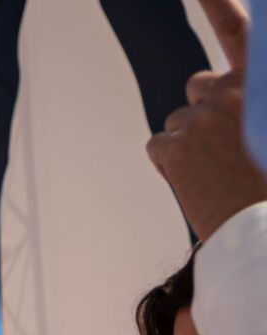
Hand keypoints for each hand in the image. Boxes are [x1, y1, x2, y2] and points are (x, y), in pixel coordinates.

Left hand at [147, 0, 266, 239]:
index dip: (217, 4)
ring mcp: (200, 117)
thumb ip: (256, 98)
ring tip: (221, 170)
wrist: (265, 228)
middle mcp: (233, 89)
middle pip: (200, 84)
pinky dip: (173, 163)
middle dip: (209, 108)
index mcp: (259, 81)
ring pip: (181, 118)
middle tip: (231, 146)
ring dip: (193, 139)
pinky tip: (198, 181)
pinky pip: (161, 144)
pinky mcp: (173, 147)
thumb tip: (230, 91)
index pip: (238, 30)